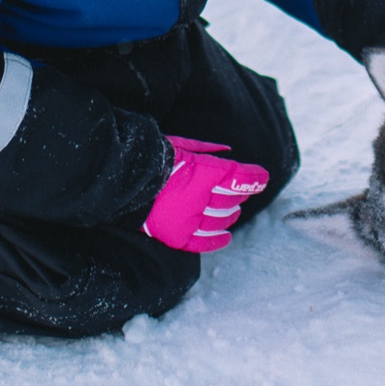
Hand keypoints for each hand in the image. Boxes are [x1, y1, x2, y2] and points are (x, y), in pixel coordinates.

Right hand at [143, 137, 268, 252]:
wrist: (122, 180)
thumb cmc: (151, 158)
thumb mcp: (180, 143)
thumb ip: (206, 150)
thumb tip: (228, 152)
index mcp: (202, 173)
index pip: (239, 177)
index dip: (254, 178)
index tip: (263, 177)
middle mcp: (199, 198)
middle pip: (230, 199)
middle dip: (238, 194)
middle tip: (238, 192)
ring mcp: (187, 219)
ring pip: (221, 220)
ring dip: (230, 214)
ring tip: (232, 210)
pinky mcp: (176, 236)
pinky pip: (204, 242)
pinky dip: (218, 239)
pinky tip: (226, 235)